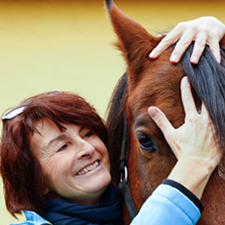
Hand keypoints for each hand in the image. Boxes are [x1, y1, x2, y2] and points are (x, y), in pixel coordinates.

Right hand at [148, 76, 221, 197]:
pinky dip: (221, 111)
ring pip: (217, 107)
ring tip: (217, 88)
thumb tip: (151, 109)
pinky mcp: (221, 131)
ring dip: (216, 98)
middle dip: (204, 89)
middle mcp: (205, 119)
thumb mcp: (170, 134)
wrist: (197, 164)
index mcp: (192, 118)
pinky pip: (223, 117)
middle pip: (206, 99)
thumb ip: (161, 120)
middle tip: (205, 79)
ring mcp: (215, 125)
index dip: (186, 88)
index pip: (188, 99)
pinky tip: (221, 105)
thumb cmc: (182, 150)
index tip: (186, 78)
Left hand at [149, 17, 224, 63]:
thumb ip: (168, 42)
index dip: (159, 49)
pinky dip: (215, 55)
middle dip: (178, 52)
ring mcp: (203, 32)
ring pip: (199, 44)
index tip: (152, 57)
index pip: (167, 40)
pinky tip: (215, 63)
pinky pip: (215, 47)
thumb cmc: (188, 32)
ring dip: (196, 53)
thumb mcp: (178, 34)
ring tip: (192, 62)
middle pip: (183, 42)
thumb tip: (150, 55)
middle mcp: (190, 30)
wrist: (209, 22)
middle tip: (173, 61)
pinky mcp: (214, 36)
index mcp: (179, 30)